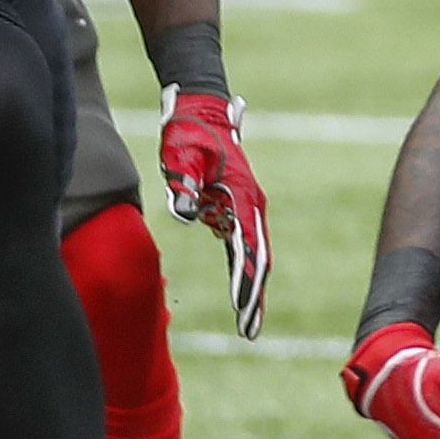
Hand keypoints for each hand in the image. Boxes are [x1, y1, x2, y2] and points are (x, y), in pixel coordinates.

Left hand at [155, 90, 269, 336]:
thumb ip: (184, 183)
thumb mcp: (180, 155)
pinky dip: (244, 270)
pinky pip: (243, 246)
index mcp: (243, 197)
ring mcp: (245, 207)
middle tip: (250, 329)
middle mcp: (251, 205)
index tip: (242, 308)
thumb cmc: (189, 132)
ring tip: (249, 321)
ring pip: (254, 255)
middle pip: (259, 258)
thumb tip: (185, 213)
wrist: (201, 108)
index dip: (246, 280)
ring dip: (252, 286)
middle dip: (256, 295)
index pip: (248, 248)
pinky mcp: (234, 207)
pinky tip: (242, 292)